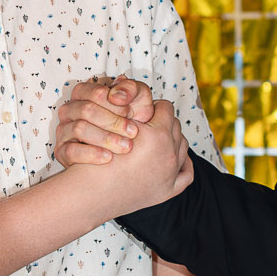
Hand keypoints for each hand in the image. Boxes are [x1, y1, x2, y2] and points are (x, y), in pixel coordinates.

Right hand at [54, 77, 155, 166]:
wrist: (130, 145)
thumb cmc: (131, 119)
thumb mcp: (138, 100)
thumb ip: (131, 90)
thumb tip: (116, 96)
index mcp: (83, 92)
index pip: (96, 93)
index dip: (115, 104)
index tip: (131, 114)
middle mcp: (70, 109)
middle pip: (86, 110)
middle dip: (113, 122)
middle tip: (132, 132)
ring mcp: (64, 130)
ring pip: (79, 129)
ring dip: (105, 138)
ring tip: (125, 146)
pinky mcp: (62, 150)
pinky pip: (71, 151)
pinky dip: (91, 154)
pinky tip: (108, 157)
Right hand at [70, 99, 191, 213]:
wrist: (90, 195)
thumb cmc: (94, 158)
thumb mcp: (109, 123)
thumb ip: (125, 103)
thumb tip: (127, 80)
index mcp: (159, 135)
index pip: (165, 107)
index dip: (153, 106)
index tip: (144, 109)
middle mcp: (170, 154)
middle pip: (176, 126)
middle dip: (164, 122)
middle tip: (150, 123)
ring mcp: (171, 174)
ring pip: (183, 146)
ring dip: (173, 140)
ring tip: (157, 139)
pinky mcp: (167, 191)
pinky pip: (187, 173)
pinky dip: (184, 164)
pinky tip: (177, 160)